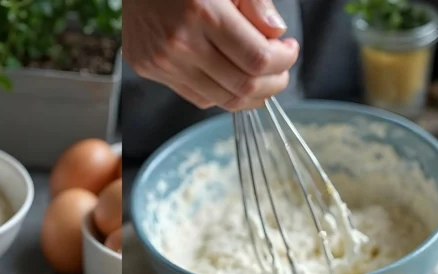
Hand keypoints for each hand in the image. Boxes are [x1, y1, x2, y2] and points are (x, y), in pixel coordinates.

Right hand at [124, 0, 299, 110]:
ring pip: (222, 99)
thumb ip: (257, 3)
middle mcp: (179, 43)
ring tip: (260, 76)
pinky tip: (230, 75)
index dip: (284, 61)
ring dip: (252, 94)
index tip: (289, 50)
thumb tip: (276, 33)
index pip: (258, 59)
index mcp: (203, 13)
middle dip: (274, 82)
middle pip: (243, 86)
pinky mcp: (148, 68)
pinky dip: (222, 93)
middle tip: (281, 69)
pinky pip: (197, 97)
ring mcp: (161, 61)